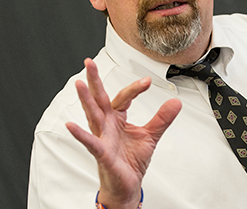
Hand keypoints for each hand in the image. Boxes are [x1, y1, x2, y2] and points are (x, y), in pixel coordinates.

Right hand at [66, 58, 181, 208]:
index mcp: (117, 119)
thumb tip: (175, 102)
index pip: (123, 97)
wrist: (127, 185)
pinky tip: (71, 126)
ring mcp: (102, 138)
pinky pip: (90, 143)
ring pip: (93, 115)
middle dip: (94, 80)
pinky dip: (80, 135)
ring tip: (79, 84)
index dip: (134, 88)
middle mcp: (106, 125)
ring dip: (86, 100)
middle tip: (90, 62)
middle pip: (100, 99)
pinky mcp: (102, 154)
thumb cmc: (131, 161)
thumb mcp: (151, 136)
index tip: (147, 81)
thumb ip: (162, 118)